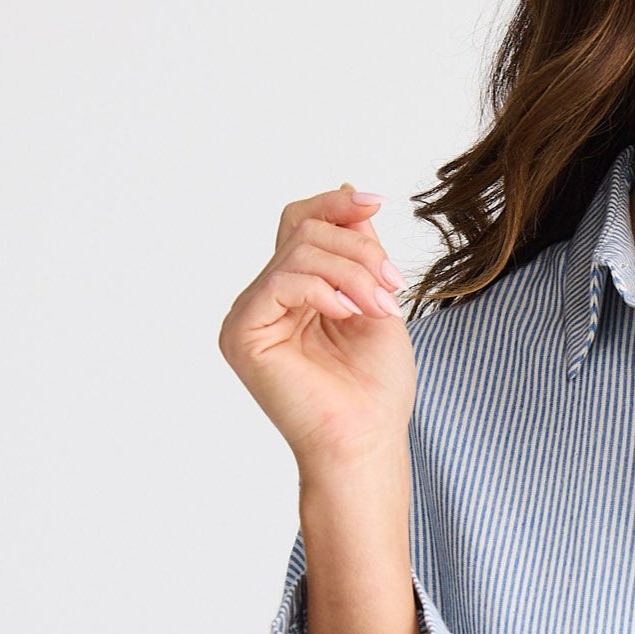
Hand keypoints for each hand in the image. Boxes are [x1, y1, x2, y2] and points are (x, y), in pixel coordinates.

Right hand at [217, 183, 416, 473]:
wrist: (367, 442)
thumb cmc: (375, 388)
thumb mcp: (376, 299)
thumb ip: (358, 249)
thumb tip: (350, 191)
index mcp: (294, 293)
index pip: (302, 224)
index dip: (337, 206)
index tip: (379, 203)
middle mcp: (265, 300)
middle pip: (303, 231)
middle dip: (359, 251)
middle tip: (392, 287)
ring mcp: (250, 316)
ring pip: (299, 252)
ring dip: (353, 273)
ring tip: (380, 308)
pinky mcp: (242, 334)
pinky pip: (280, 280)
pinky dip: (324, 289)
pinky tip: (348, 314)